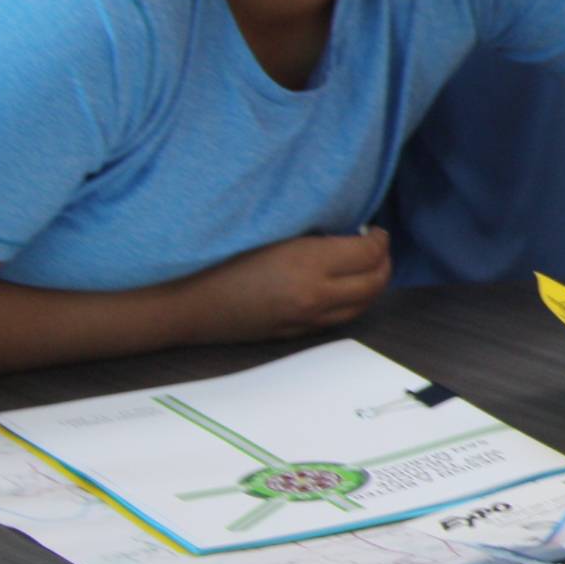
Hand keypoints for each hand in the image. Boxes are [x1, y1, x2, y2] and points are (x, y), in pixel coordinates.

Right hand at [176, 228, 392, 344]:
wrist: (181, 304)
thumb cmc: (214, 256)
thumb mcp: (267, 231)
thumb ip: (309, 232)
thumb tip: (344, 229)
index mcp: (308, 264)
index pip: (369, 253)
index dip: (378, 238)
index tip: (373, 228)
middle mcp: (315, 297)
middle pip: (375, 282)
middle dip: (383, 261)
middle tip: (375, 245)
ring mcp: (306, 320)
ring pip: (362, 306)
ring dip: (371, 285)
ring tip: (363, 265)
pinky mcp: (295, 335)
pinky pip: (339, 319)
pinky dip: (351, 302)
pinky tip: (341, 286)